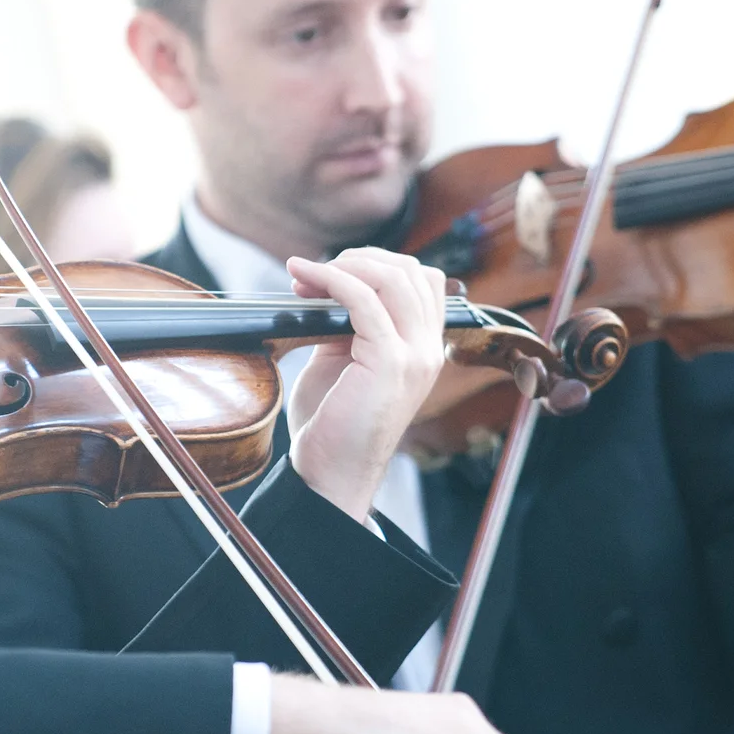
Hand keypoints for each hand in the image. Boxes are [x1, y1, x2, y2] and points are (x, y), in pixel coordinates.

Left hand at [283, 248, 448, 523]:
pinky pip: (364, 300)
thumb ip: (346, 325)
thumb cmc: (332, 424)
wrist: (330, 474)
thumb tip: (327, 288)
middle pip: (412, 271)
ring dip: (344, 265)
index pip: (421, 282)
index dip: (374, 265)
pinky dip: (332, 280)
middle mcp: (428, 350)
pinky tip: (305, 279)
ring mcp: (415, 356)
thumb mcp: (342, 361)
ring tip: (305, 275)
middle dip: (358, 260)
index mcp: (423, 349)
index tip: (326, 276)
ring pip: (394, 277)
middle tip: (310, 273)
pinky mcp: (390, 363)